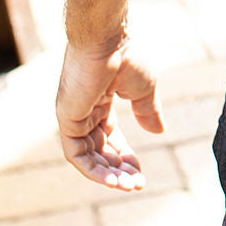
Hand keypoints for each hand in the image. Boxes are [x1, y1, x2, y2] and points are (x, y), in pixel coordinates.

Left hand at [56, 38, 163, 190]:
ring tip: (129, 185)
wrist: (107, 39)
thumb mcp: (144, 88)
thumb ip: (148, 111)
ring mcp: (73, 116)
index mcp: (100, 100)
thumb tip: (159, 132)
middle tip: (137, 184)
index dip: (124, 155)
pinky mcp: (67, 120)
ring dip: (108, 174)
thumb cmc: (126, 56)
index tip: (140, 172)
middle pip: (99, 149)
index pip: (109, 136)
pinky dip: (93, 169)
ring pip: (88, 156)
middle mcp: (84, 110)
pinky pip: (76, 154)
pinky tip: (113, 179)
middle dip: (118, 169)